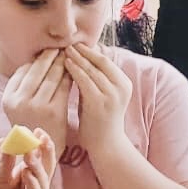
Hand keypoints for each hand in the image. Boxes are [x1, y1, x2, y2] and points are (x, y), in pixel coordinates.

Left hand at [0, 132, 55, 188]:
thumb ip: (5, 159)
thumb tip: (7, 137)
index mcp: (30, 174)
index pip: (42, 157)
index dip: (43, 144)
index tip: (39, 131)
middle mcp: (37, 187)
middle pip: (47, 167)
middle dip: (44, 153)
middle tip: (37, 140)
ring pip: (42, 182)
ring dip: (36, 167)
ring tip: (28, 156)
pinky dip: (33, 187)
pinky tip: (27, 175)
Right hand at [2, 49, 71, 154]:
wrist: (40, 153)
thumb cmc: (32, 124)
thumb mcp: (19, 105)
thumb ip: (24, 84)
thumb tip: (38, 57)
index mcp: (8, 97)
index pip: (24, 69)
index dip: (38, 58)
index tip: (49, 50)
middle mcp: (19, 101)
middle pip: (38, 69)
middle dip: (51, 56)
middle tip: (62, 46)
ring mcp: (36, 106)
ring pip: (52, 76)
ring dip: (62, 63)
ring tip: (70, 55)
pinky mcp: (53, 111)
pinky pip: (63, 87)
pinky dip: (70, 76)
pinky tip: (76, 71)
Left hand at [64, 44, 131, 159]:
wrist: (106, 145)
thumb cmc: (99, 120)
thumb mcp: (102, 96)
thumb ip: (96, 80)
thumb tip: (82, 59)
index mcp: (124, 83)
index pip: (105, 60)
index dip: (90, 51)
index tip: (76, 44)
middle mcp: (121, 87)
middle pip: (99, 61)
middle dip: (82, 52)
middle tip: (67, 44)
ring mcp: (111, 95)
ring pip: (91, 69)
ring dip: (76, 58)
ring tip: (63, 51)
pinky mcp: (99, 102)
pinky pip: (84, 80)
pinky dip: (74, 70)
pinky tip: (65, 64)